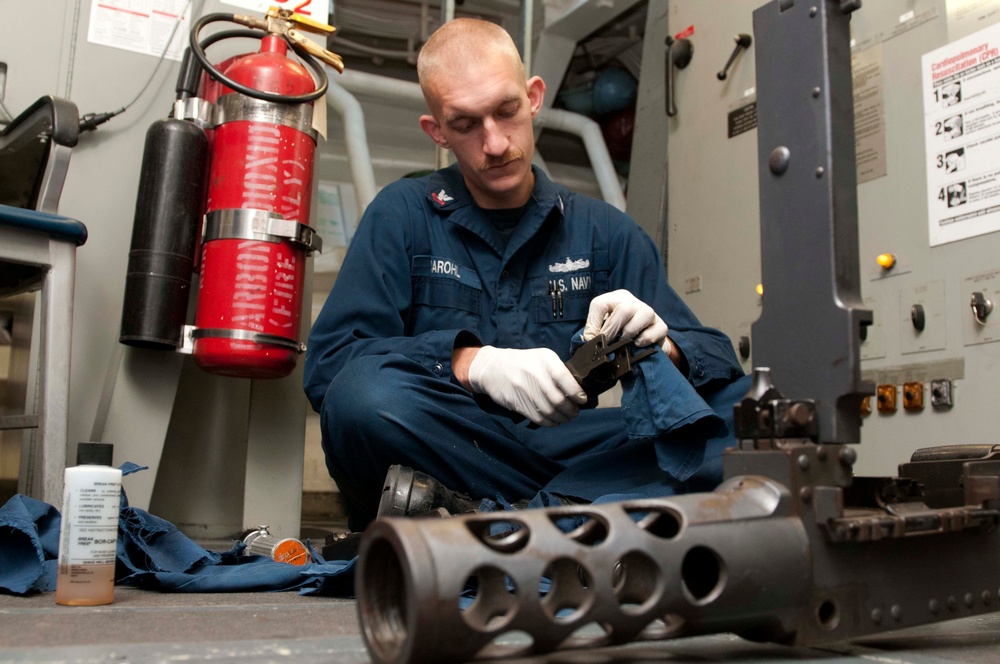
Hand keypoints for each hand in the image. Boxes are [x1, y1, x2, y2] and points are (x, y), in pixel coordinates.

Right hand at [468, 346, 587, 426]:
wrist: (493, 368)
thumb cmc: (524, 363)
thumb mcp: (542, 357)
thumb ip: (558, 370)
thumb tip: (577, 390)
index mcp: (545, 360)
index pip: (565, 379)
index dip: (576, 393)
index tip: (582, 400)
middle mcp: (534, 374)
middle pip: (558, 400)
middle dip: (571, 410)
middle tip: (575, 412)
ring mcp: (524, 389)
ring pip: (549, 411)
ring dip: (562, 418)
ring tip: (567, 418)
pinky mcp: (517, 403)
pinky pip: (537, 417)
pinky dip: (550, 423)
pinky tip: (554, 421)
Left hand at [584, 289, 667, 347]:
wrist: (642, 342)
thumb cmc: (617, 333)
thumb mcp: (603, 329)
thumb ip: (594, 332)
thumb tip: (589, 340)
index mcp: (614, 299)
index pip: (600, 304)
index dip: (593, 323)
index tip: (592, 339)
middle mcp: (631, 302)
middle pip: (624, 309)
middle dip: (612, 329)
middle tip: (606, 344)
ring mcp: (648, 312)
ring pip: (644, 314)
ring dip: (630, 332)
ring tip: (623, 343)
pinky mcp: (661, 325)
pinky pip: (657, 329)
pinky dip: (646, 339)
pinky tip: (638, 344)